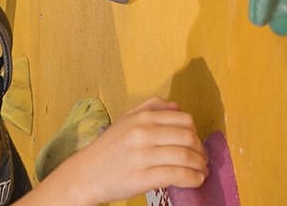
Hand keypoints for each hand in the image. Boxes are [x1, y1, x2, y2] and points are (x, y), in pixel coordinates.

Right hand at [69, 97, 207, 204]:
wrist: (85, 174)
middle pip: (188, 137)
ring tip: (201, 171)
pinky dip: (192, 179)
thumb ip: (150, 108)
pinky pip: (177, 175)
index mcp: (141, 118)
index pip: (183, 120)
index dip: (195, 132)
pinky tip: (195, 181)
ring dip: (200, 165)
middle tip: (201, 159)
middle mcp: (143, 133)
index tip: (195, 143)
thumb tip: (176, 105)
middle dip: (200, 150)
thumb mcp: (125, 120)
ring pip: (185, 156)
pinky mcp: (143, 178)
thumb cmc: (107, 148)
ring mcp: (143, 156)